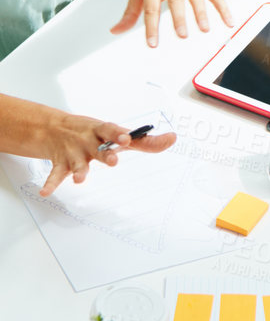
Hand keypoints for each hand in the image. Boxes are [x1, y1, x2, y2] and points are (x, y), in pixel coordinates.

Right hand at [36, 112, 175, 196]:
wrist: (55, 128)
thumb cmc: (94, 133)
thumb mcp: (117, 134)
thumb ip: (145, 141)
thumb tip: (172, 139)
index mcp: (103, 131)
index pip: (112, 130)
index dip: (120, 135)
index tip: (127, 139)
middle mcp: (88, 141)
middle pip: (97, 148)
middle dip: (104, 154)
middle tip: (112, 161)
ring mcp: (74, 153)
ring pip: (77, 163)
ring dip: (79, 170)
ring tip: (80, 180)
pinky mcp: (61, 164)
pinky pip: (55, 174)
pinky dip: (50, 183)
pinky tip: (46, 192)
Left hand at [110, 0, 234, 47]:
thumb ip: (131, 8)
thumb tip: (117, 30)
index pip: (150, 6)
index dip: (151, 25)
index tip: (153, 42)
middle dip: (179, 17)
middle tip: (182, 34)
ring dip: (201, 12)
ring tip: (204, 28)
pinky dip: (222, 6)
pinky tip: (228, 19)